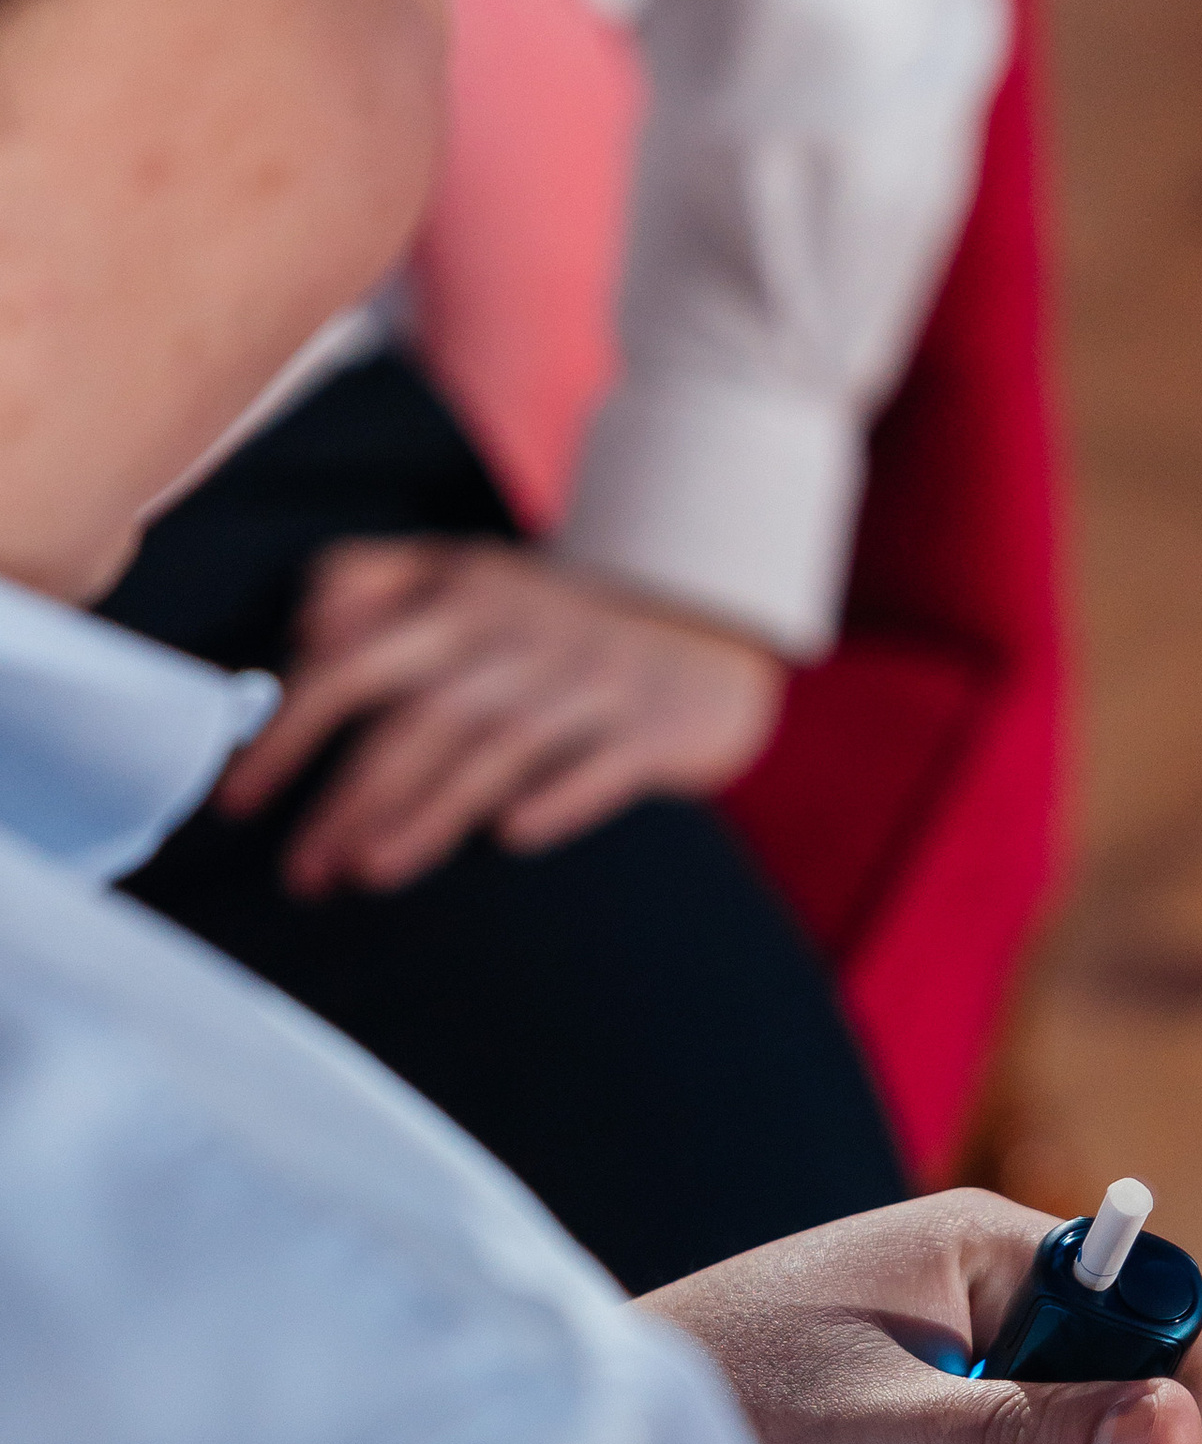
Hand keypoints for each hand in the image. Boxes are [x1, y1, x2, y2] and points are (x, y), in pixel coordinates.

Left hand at [218, 536, 785, 891]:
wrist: (718, 624)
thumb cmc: (570, 619)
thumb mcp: (471, 572)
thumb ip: (375, 580)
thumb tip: (306, 625)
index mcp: (463, 596)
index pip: (353, 661)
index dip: (289, 731)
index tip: (242, 799)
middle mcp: (522, 636)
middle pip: (417, 720)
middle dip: (349, 798)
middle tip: (302, 871)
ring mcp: (591, 681)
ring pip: (495, 751)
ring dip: (427, 815)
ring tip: (369, 872)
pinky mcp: (653, 726)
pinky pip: (599, 768)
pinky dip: (555, 799)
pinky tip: (512, 837)